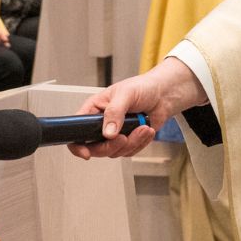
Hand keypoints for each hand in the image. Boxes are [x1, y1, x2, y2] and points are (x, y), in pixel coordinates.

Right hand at [69, 58, 206, 159]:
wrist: (164, 95)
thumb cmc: (142, 87)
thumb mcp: (125, 94)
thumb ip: (114, 112)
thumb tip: (107, 133)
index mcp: (94, 110)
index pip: (76, 130)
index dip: (77, 145)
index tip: (86, 153)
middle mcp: (101, 124)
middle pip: (96, 148)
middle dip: (111, 146)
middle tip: (124, 137)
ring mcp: (115, 134)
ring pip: (114, 151)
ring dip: (132, 142)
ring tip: (143, 127)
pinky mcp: (129, 140)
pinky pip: (130, 151)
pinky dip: (140, 143)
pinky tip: (147, 130)